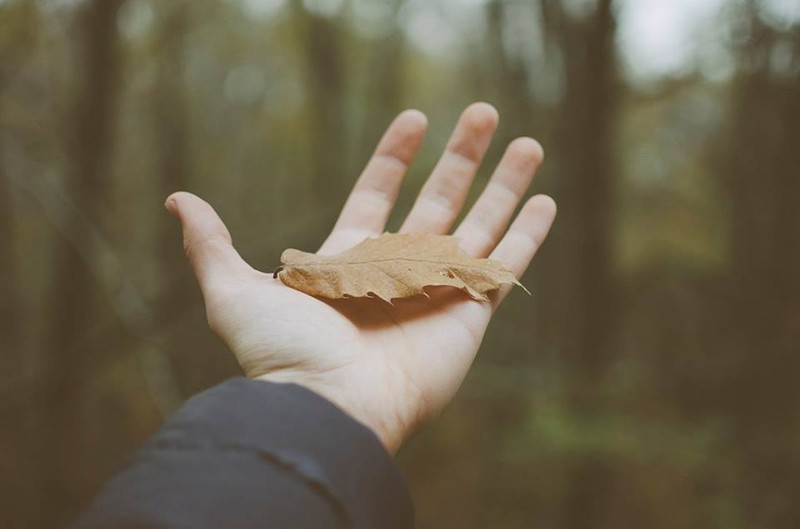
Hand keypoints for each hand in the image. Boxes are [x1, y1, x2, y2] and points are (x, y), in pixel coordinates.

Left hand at [166, 103, 555, 452]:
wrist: (329, 405)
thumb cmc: (282, 355)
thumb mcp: (234, 292)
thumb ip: (212, 244)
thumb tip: (177, 199)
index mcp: (352, 260)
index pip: (380, 193)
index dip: (396, 155)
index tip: (414, 117)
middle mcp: (399, 269)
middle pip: (440, 199)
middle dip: (463, 156)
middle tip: (483, 112)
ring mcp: (439, 288)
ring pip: (482, 223)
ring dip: (505, 183)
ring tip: (526, 140)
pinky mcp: (471, 312)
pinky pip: (507, 264)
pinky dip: (528, 233)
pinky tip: (543, 199)